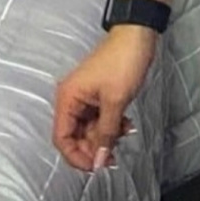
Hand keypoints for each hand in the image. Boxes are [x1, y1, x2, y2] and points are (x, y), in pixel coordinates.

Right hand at [52, 26, 156, 170]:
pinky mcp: (97, 92)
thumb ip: (105, 134)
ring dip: (106, 134)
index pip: (62, 138)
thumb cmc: (123, 62)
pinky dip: (111, 123)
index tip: (96, 166)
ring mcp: (85, 95)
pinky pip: (99, 116)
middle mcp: (71, 98)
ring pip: (90, 127)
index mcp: (68, 98)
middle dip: (95, 146)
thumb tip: (99, 162)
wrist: (137, 34)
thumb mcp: (115, 102)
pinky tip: (126, 125)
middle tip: (115, 155)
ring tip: (125, 134)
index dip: (77, 156)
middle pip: (76, 135)